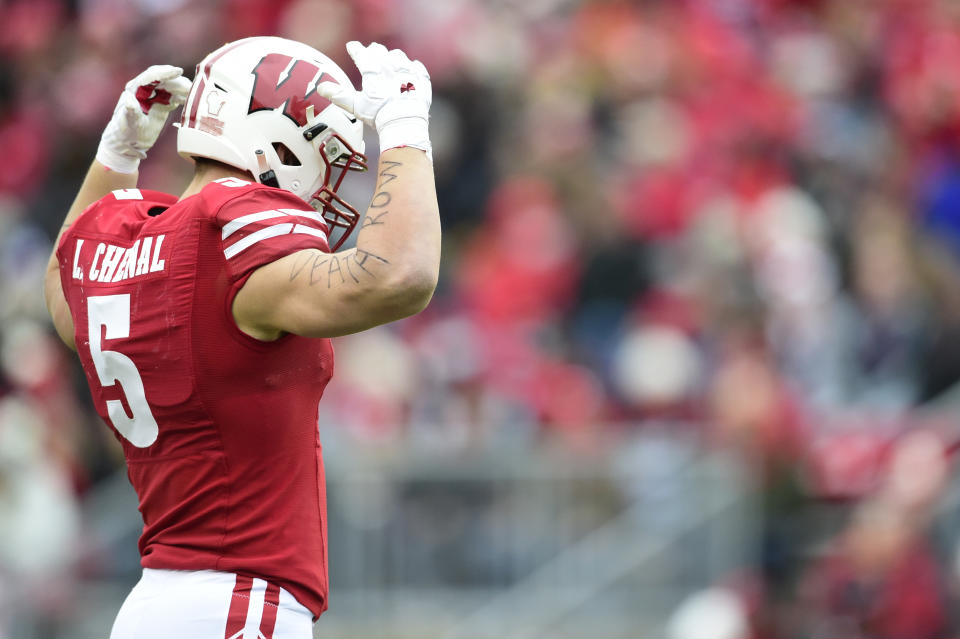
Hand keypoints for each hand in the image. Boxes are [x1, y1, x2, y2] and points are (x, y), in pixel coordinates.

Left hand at [96, 65, 190, 173]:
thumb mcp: (130, 123)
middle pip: (164, 79)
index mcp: (135, 89)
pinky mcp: (161, 104)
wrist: (128, 142)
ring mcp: (154, 96)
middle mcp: (145, 90)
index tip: (179, 71)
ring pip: (171, 87)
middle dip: (178, 81)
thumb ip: (131, 112)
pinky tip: (191, 101)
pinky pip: (174, 97)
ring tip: (195, 94)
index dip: (166, 72)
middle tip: (192, 87)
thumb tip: (129, 99)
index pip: (152, 75)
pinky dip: (183, 97)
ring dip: (183, 89)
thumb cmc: (127, 133)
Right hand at [318, 41, 431, 159]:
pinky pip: (418, 69)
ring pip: (399, 56)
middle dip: (374, 51)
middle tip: (371, 53)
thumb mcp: (355, 106)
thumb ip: (338, 95)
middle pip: (380, 51)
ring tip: (390, 62)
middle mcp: (390, 67)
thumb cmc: (378, 114)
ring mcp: (407, 72)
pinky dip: (413, 69)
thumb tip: (321, 87)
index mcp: (373, 70)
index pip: (361, 53)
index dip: (355, 49)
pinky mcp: (421, 81)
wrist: (404, 123)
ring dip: (393, 58)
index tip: (352, 46)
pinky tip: (411, 71)